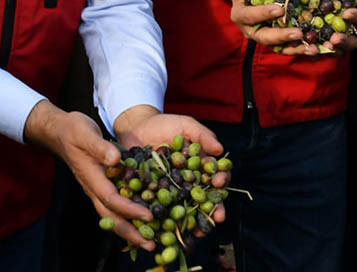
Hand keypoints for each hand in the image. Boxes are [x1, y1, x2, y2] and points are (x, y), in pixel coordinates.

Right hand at [23, 102, 160, 249]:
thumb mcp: (86, 133)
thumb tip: (116, 159)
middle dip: (130, 233)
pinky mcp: (101, 187)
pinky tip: (142, 222)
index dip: (130, 210)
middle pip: (111, 217)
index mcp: (91, 178)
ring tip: (150, 241)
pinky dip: (128, 217)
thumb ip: (100, 147)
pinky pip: (114, 207)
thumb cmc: (73, 130)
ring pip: (112, 216)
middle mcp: (94, 189)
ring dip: (130, 230)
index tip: (150, 216)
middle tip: (151, 245)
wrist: (60, 132)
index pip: (111, 199)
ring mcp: (96, 190)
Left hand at [114, 107, 229, 225]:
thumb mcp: (186, 126)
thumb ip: (203, 136)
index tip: (217, 182)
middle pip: (206, 198)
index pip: (216, 176)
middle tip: (218, 217)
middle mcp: (191, 183)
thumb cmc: (165, 125)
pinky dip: (167, 220)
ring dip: (194, 221)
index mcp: (202, 168)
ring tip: (198, 231)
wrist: (136, 128)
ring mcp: (174, 191)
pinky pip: (163, 209)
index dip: (220, 181)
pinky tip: (170, 228)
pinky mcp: (156, 196)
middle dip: (213, 209)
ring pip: (187, 208)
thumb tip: (220, 150)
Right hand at [229, 0, 309, 54]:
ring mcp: (264, 37)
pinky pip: (288, 47)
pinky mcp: (276, 40)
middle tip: (299, 33)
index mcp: (240, 15)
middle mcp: (251, 30)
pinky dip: (301, 48)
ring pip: (278, 47)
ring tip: (312, 48)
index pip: (250, 16)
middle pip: (265, 37)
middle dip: (282, 36)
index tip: (280, 9)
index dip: (264, 13)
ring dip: (295, 48)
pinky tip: (315, 47)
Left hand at [296, 0, 356, 54]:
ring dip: (332, 50)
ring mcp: (332, 36)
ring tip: (324, 46)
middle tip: (335, 38)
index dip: (356, 18)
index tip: (346, 13)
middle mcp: (347, 30)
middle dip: (345, 41)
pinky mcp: (317, 40)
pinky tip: (309, 49)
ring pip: (337, 50)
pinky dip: (315, 52)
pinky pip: (317, 51)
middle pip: (352, 42)